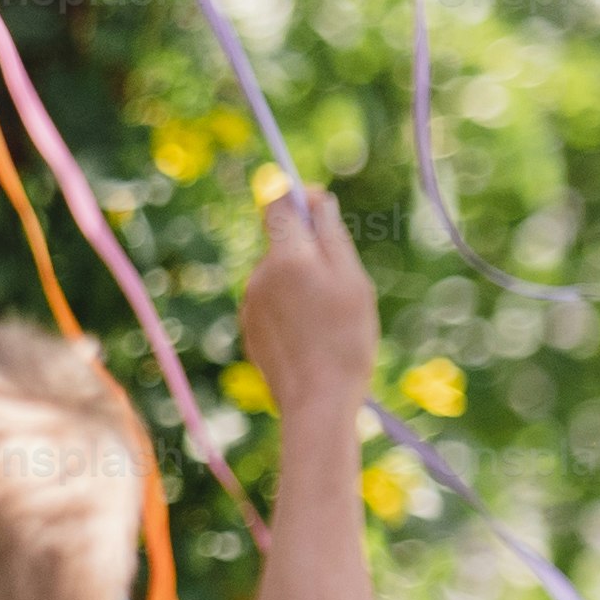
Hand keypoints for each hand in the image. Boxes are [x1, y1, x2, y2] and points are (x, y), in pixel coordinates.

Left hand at [244, 189, 386, 430]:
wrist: (317, 401)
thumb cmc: (345, 339)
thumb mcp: (351, 280)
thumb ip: (329, 234)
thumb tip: (313, 197)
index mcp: (286, 257)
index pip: (276, 204)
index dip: (297, 199)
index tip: (319, 208)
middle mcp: (259, 275)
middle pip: (282, 243)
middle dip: (310, 252)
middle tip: (340, 286)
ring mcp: (249, 303)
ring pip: (279, 275)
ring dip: (302, 283)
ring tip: (327, 319)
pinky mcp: (248, 327)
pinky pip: (272, 302)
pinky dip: (291, 308)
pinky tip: (310, 335)